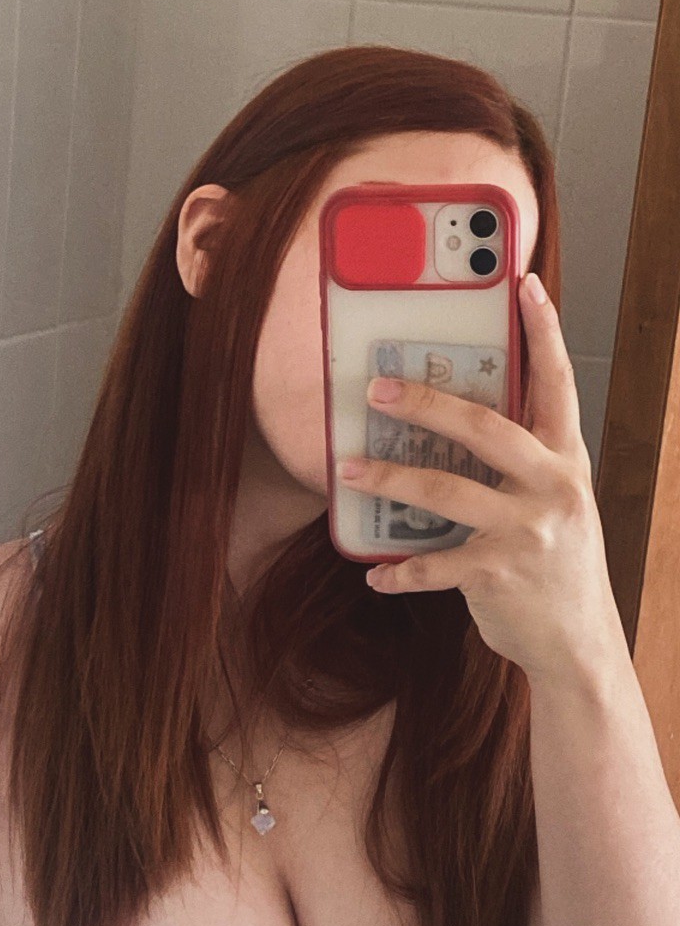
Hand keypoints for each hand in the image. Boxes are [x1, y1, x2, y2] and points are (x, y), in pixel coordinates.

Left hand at [335, 272, 626, 682]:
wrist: (579, 641)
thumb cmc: (554, 561)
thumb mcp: (553, 501)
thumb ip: (519, 462)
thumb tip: (452, 421)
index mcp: (564, 459)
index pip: (557, 382)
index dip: (542, 331)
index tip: (522, 283)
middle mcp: (552, 487)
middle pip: (484, 429)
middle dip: (426, 404)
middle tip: (376, 388)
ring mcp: (527, 530)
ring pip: (444, 492)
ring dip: (388, 481)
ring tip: (346, 472)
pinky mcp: (497, 573)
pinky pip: (432, 566)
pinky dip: (398, 572)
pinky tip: (374, 575)